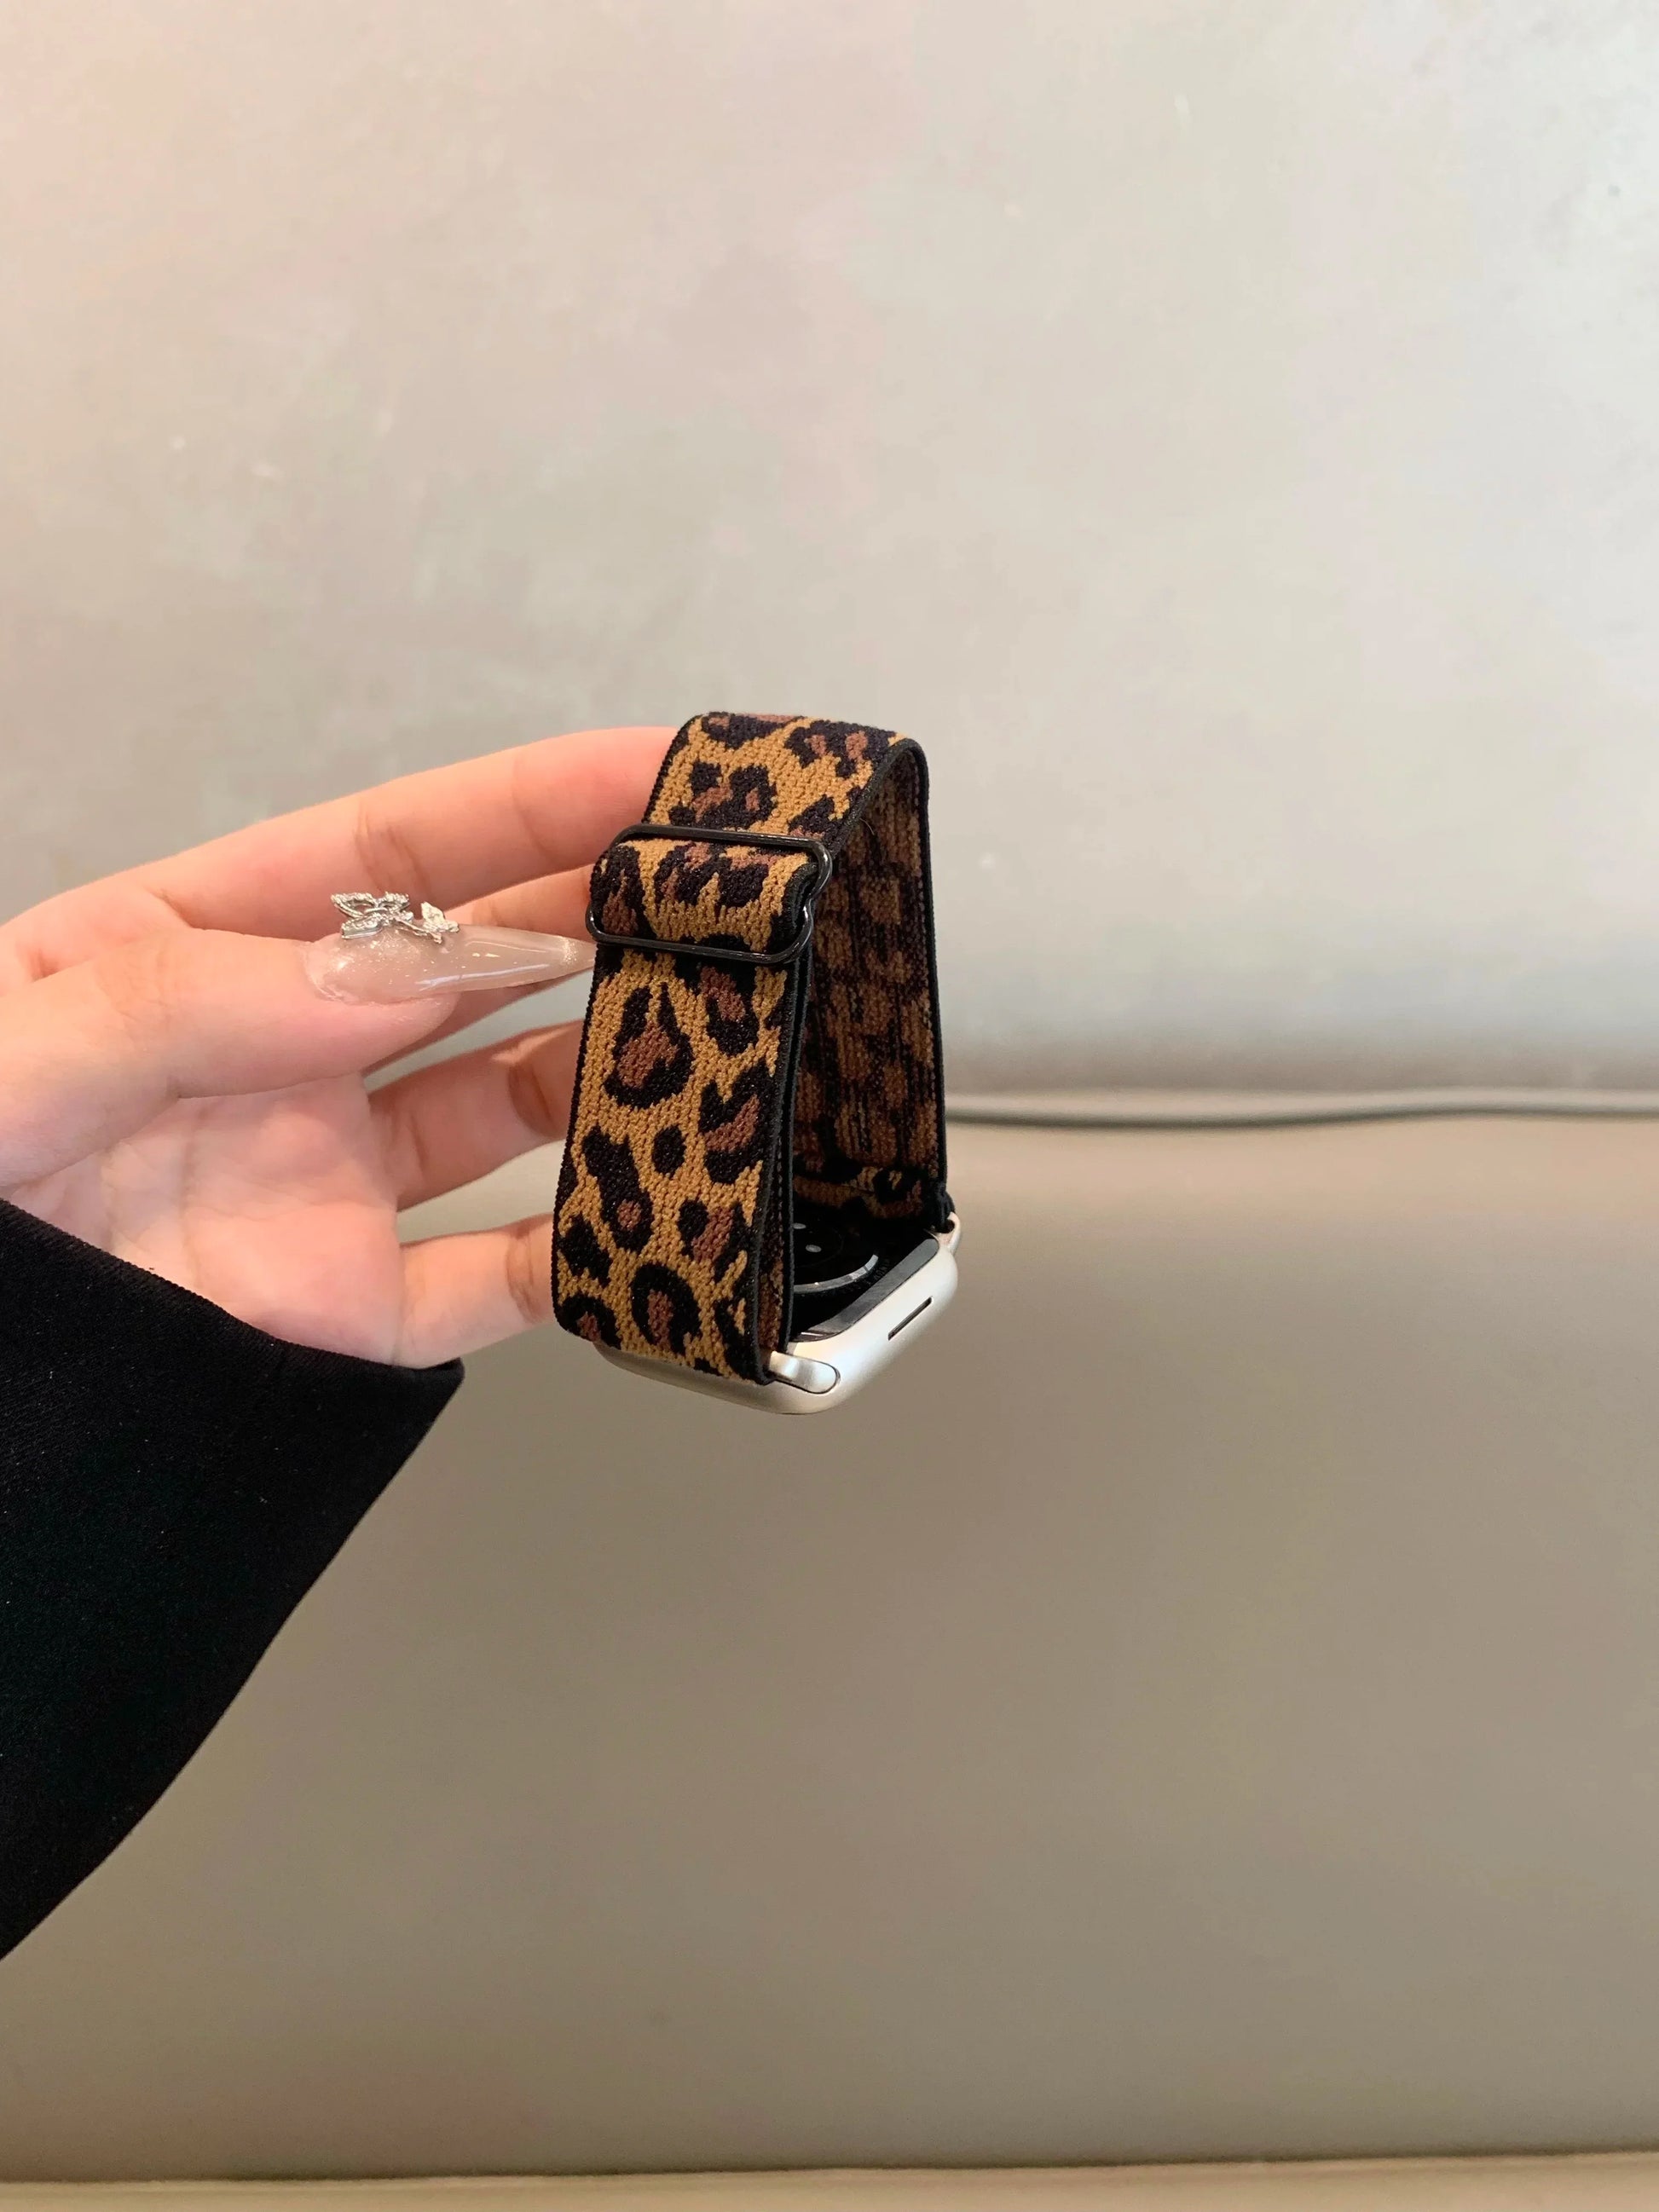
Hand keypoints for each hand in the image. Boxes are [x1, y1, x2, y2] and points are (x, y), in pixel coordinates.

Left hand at [0, 726, 670, 1365]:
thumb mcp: (2, 1057)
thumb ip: (186, 1003)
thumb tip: (394, 976)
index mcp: (189, 956)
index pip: (389, 857)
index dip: (528, 804)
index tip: (659, 775)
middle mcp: (281, 1061)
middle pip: (477, 963)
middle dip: (610, 912)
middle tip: (740, 888)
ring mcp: (323, 1190)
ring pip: (513, 1106)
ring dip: (622, 1063)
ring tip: (734, 1021)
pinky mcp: (347, 1320)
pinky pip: (497, 1283)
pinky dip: (593, 1253)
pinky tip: (669, 1207)